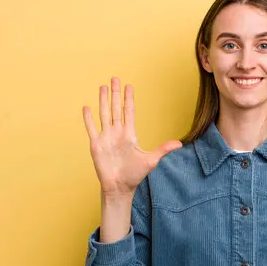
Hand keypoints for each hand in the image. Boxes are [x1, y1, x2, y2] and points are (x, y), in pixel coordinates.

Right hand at [82, 77, 181, 196]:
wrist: (119, 187)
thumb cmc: (134, 175)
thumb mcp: (151, 160)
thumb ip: (163, 149)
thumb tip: (180, 144)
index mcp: (129, 134)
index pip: (129, 112)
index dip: (129, 99)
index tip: (129, 86)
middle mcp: (117, 132)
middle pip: (116, 108)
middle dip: (116, 93)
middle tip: (115, 78)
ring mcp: (106, 137)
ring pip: (104, 114)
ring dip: (103, 101)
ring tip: (103, 87)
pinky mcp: (96, 144)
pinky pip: (91, 128)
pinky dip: (89, 118)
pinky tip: (87, 107)